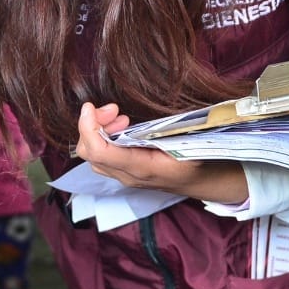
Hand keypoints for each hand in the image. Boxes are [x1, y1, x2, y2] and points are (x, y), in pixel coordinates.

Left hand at [74, 101, 249, 203]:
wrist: (201, 182)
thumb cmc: (198, 161)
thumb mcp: (189, 144)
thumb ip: (168, 130)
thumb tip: (152, 111)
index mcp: (141, 168)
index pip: (99, 151)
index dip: (88, 127)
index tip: (90, 106)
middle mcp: (127, 175)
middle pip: (88, 152)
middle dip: (92, 125)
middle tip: (113, 109)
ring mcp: (123, 175)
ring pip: (92, 154)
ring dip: (98, 130)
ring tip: (119, 116)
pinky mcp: (123, 171)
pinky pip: (101, 155)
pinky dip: (103, 136)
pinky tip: (121, 126)